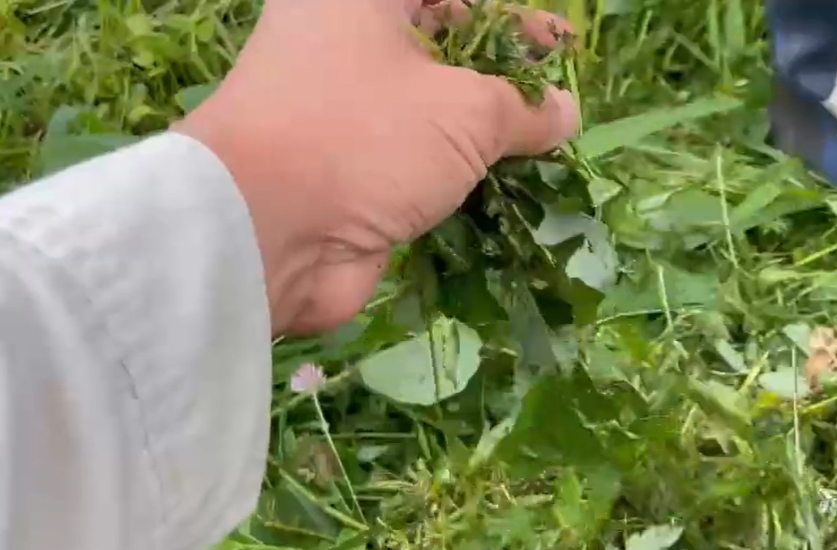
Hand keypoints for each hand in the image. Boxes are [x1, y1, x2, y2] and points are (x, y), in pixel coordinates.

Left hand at [176, 0, 578, 335]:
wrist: (264, 232)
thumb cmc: (363, 136)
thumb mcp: (466, 110)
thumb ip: (523, 108)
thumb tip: (563, 112)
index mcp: (358, 0)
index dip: (508, 20)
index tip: (560, 44)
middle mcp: (341, 46)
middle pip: (437, 49)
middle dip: (501, 77)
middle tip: (555, 104)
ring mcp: (337, 117)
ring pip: (426, 115)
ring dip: (481, 137)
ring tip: (541, 153)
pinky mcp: (341, 177)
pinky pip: (412, 168)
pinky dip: (454, 180)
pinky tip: (501, 197)